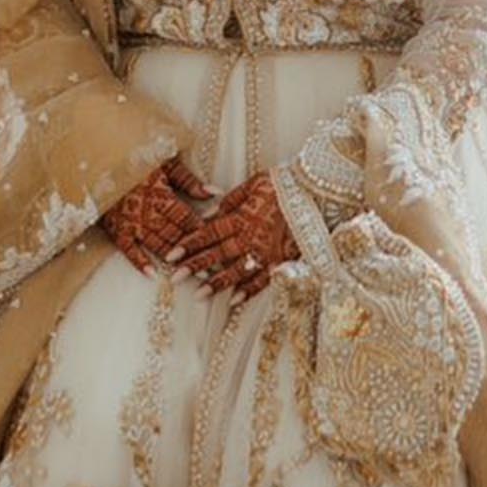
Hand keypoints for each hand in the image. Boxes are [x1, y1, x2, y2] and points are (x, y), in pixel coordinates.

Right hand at [98, 153, 220, 275]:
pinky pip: (129, 250)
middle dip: (196, 252)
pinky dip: (140, 262)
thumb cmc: (135, 158)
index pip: (188, 219)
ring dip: (176, 260)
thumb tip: (217, 193)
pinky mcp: (116, 229)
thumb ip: (190, 181)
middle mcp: (148, 213)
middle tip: (215, 270)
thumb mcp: (165, 164)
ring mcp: (131, 223)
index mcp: (162, 195)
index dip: (205, 233)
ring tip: (194, 276)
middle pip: (176, 236)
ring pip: (158, 245)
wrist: (98, 161)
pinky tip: (153, 275)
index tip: (221, 245)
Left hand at [166, 168, 300, 297]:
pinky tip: (233, 301)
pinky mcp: (282, 260)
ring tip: (198, 296)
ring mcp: (266, 251)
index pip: (208, 233)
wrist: (316, 191)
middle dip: (194, 266)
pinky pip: (263, 278)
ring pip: (237, 270)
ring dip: (217, 284)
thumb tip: (208, 215)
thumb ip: (229, 201)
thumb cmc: (281, 185)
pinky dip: (249, 290)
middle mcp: (250, 236)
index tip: (171, 255)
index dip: (188, 244)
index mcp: (240, 217)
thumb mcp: (252, 185)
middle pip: (217, 254)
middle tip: (175, 278)